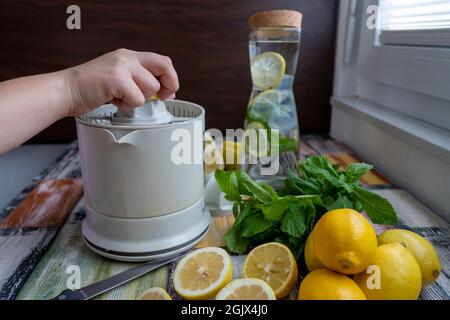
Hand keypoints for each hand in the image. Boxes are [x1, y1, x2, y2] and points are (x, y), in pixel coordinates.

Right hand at [64, 48, 178, 115]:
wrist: (65, 90)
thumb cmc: (90, 88)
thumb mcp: (118, 78)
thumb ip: (138, 80)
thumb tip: (164, 93)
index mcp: (128, 56)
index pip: (162, 61)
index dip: (170, 77)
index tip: (168, 92)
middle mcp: (127, 57)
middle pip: (165, 66)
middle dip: (169, 85)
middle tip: (162, 97)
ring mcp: (122, 66)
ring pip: (151, 87)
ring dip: (139, 100)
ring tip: (121, 99)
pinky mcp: (117, 79)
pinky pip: (137, 99)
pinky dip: (127, 106)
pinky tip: (114, 101)